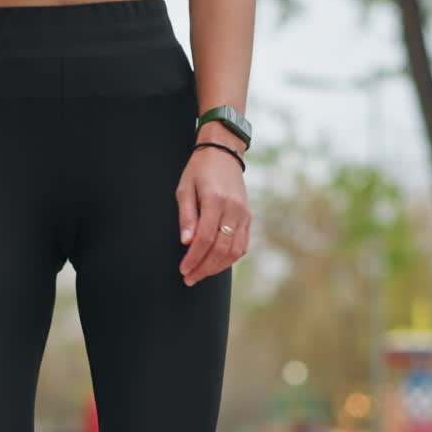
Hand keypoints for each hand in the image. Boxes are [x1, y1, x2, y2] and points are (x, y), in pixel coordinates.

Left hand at [176, 144, 249, 285]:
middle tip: (189, 278)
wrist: (223, 153)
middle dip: (204, 267)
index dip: (193, 258)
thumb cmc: (199, 170)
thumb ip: (186, 216)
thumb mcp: (185, 188)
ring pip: (234, 251)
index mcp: (216, 200)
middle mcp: (233, 209)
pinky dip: (229, 258)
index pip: (205, 238)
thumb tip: (186, 243)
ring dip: (217, 267)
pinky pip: (242, 245)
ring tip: (200, 274)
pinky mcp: (248, 217)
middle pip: (221, 248)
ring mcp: (244, 214)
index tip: (183, 269)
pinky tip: (215, 264)